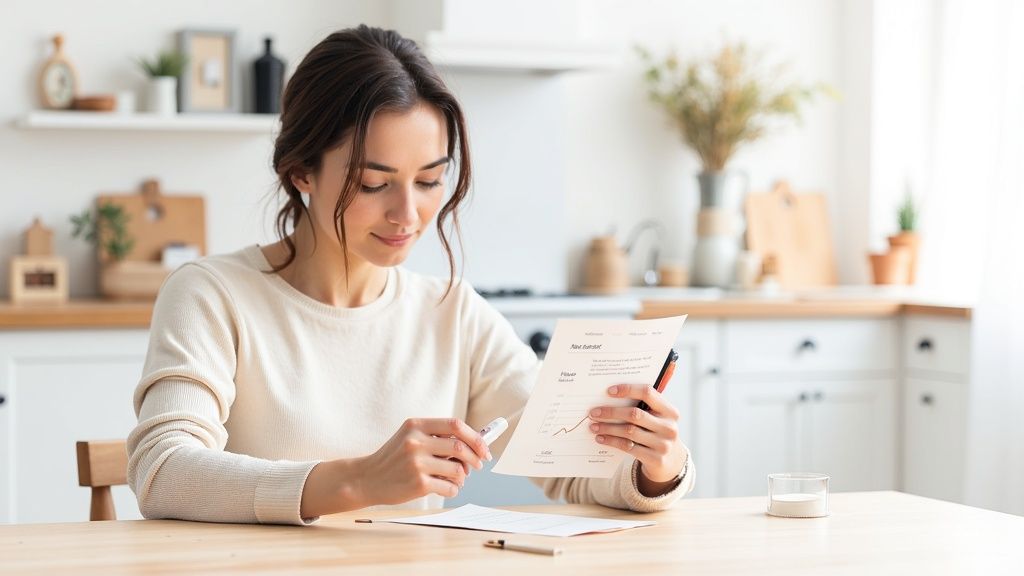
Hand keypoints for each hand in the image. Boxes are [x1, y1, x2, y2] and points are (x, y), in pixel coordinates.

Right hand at [356, 418, 491, 504]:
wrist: (367, 478)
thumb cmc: (394, 458)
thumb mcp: (410, 437)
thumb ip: (436, 436)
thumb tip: (475, 444)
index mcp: (416, 425)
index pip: (455, 425)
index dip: (475, 437)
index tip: (483, 448)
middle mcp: (416, 441)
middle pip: (460, 447)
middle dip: (475, 458)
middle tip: (478, 465)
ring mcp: (416, 463)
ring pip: (458, 470)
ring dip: (463, 476)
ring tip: (456, 478)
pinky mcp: (418, 483)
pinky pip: (449, 487)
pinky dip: (453, 489)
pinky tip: (445, 488)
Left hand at [588, 384, 685, 490]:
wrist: (671, 462)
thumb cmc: (657, 433)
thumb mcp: (657, 419)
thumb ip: (643, 407)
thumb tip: (609, 398)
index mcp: (670, 411)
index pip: (648, 393)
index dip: (628, 389)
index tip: (609, 391)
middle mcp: (669, 427)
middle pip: (635, 414)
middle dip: (611, 412)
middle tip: (593, 412)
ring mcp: (663, 444)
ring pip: (629, 431)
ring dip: (608, 428)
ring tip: (593, 426)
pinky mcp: (655, 459)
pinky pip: (628, 447)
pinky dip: (611, 441)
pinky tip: (601, 438)